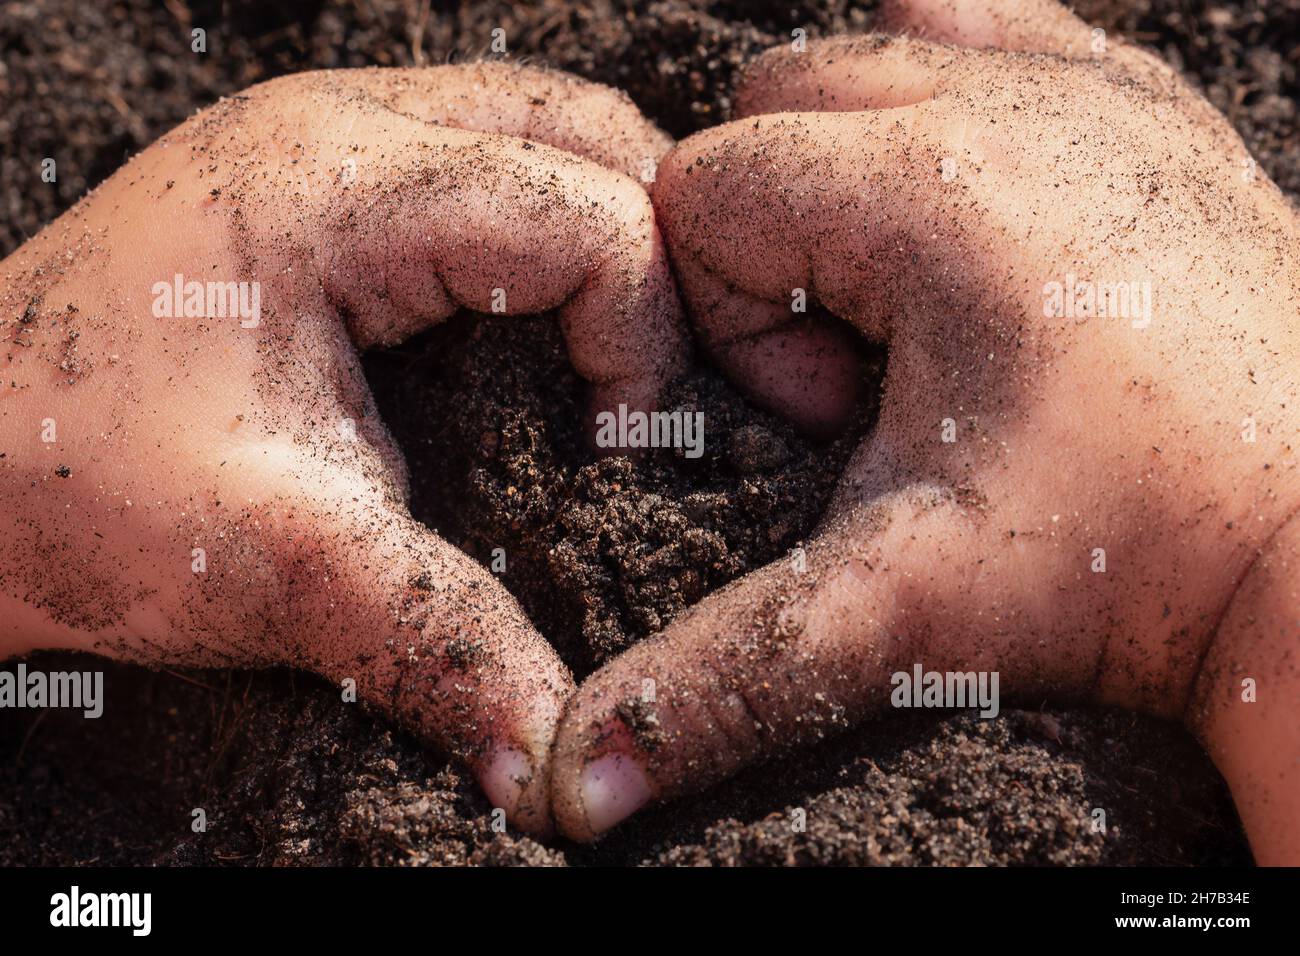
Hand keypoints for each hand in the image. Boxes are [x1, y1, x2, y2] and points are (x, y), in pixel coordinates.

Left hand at [0, 62, 684, 835]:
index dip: (647, 338)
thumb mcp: (276, 564)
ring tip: (620, 354)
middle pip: (592, 132)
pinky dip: (552, 230)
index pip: (592, 218)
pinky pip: (494, 161)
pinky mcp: (330, 183)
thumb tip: (556, 750)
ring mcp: (335, 139)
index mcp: (341, 186)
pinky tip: (547, 325)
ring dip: (612, 231)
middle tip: (655, 385)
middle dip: (660, 257)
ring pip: (549, 130)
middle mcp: (347, 126)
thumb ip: (437, 642)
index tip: (626, 453)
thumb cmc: (71, 486)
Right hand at [548, 0, 1299, 862]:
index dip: (723, 312)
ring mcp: (1092, 98)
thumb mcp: (904, 609)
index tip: (819, 412)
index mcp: (924, 191)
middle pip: (781, 107)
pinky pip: (1012, 41)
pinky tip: (980, 225)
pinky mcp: (1152, 123)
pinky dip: (959, 107)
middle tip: (862, 366)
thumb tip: (581, 785)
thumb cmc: (1145, 565)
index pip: (705, 186)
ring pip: (885, 55)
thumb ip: (724, 674)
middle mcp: (1009, 105)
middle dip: (779, 235)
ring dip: (856, 170)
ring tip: (915, 299)